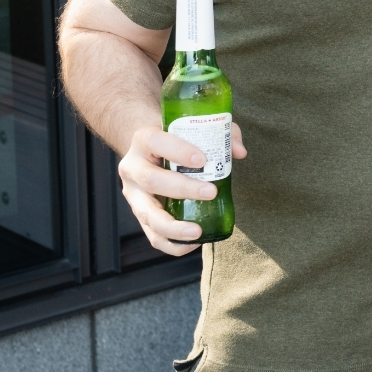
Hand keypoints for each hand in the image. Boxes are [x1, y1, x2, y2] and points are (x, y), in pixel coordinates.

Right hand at [118, 122, 248, 254]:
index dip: (178, 151)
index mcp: (144, 140)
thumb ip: (220, 134)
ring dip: (173, 226)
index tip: (202, 160)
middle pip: (151, 180)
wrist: (149, 150)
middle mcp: (132, 167)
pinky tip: (193, 242)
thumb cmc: (176, 137)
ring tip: (198, 231)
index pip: (156, 142)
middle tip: (210, 192)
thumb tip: (239, 152)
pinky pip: (152, 235)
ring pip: (147, 214)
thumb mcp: (195, 128)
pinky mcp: (140, 214)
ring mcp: (133, 194)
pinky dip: (172, 244)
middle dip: (182, 188)